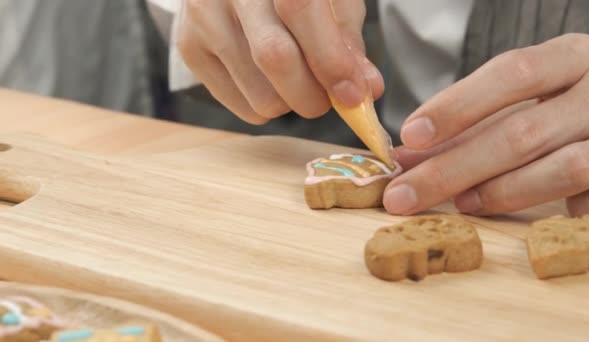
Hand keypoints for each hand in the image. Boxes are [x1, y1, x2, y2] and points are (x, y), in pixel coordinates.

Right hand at [178, 0, 383, 123]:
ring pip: (259, 93)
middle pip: (274, 56)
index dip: (330, 59)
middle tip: (327, 98)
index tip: (353, 94)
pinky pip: (240, 105)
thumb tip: (365, 90)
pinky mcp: (189, 47)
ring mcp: (203, 16)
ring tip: (297, 83)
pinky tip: (269, 82)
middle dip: (313, 94)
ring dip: (291, 104)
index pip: (299, 9)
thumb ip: (347, 40)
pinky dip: (266, 106)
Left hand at [383, 33, 588, 217]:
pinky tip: (527, 216)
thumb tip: (405, 157)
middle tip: (406, 194)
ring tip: (460, 203)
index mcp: (574, 57)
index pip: (511, 73)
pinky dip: (558, 212)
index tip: (411, 135)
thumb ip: (469, 125)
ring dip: (502, 192)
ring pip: (564, 168)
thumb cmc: (568, 106)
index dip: (457, 106)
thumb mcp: (527, 100)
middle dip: (455, 168)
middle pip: (523, 131)